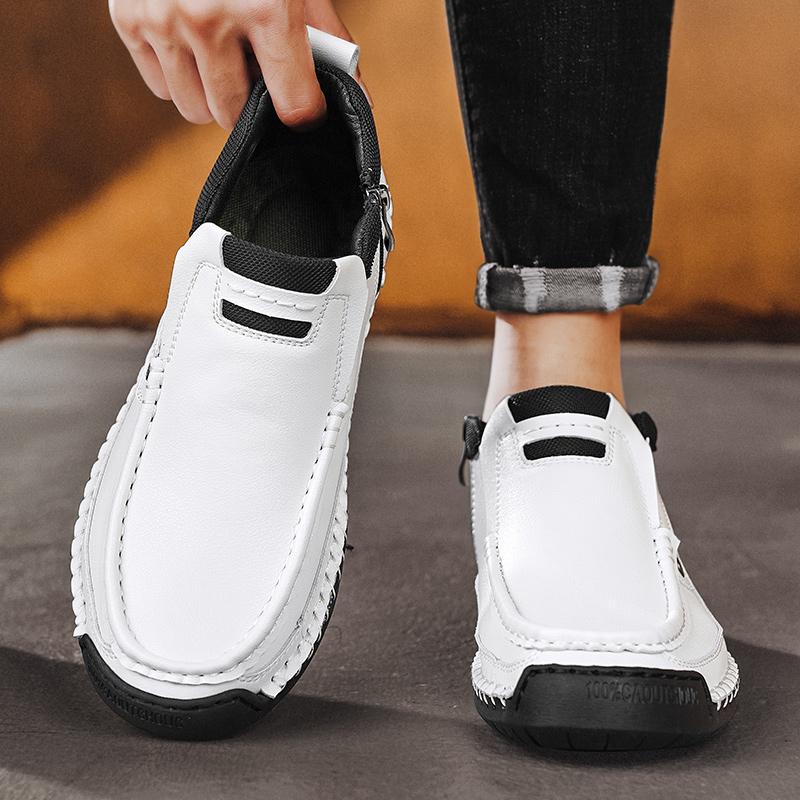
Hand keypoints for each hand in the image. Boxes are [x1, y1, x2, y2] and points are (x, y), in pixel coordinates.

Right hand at [109, 0, 355, 129]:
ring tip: (223, 61)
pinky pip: (159, 86)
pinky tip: (191, 45)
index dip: (304, 111)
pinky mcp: (128, 18)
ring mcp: (162, 19)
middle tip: (255, 76)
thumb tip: (355, 96)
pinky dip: (179, 75)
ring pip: (194, 109)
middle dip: (249, 105)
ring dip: (212, 96)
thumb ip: (326, 37)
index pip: (294, 104)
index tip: (304, 107)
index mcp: (263, 6)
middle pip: (233, 115)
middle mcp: (207, 17)